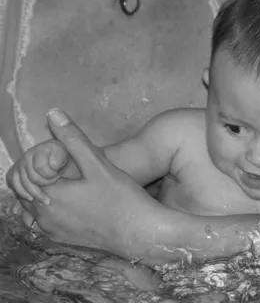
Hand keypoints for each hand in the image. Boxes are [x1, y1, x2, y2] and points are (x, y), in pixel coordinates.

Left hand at [17, 108, 162, 256]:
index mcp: (48, 196)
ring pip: (32, 205)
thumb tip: (53, 113)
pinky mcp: (61, 239)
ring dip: (43, 190)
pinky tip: (71, 200)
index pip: (26, 170)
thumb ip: (73, 139)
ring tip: (70, 181)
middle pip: (26, 187)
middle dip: (40, 173)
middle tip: (68, 165)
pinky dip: (49, 206)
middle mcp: (43, 217)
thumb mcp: (99, 164)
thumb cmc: (122, 197)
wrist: (141, 233)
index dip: (43, 158)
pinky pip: (42, 220)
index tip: (65, 156)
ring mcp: (51, 230)